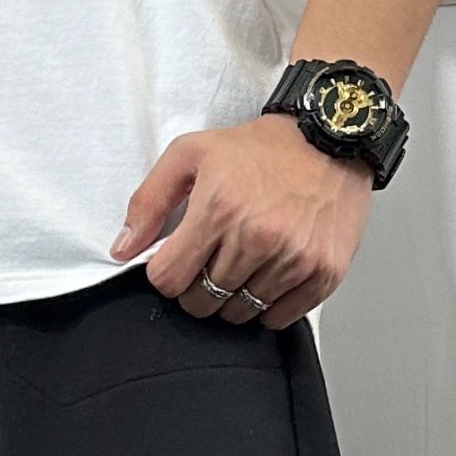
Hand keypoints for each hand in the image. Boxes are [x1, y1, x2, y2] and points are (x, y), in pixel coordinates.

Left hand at [111, 115, 371, 326]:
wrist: (332, 136)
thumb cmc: (262, 147)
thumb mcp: (192, 153)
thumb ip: (149, 201)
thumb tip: (123, 249)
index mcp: (218, 210)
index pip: (168, 281)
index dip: (167, 274)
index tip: (179, 260)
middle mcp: (256, 239)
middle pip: (202, 302)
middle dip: (197, 288)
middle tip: (212, 262)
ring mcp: (292, 260)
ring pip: (239, 314)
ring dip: (234, 297)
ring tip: (244, 263)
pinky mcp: (323, 273)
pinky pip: (279, 318)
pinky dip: (269, 306)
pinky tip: (270, 276)